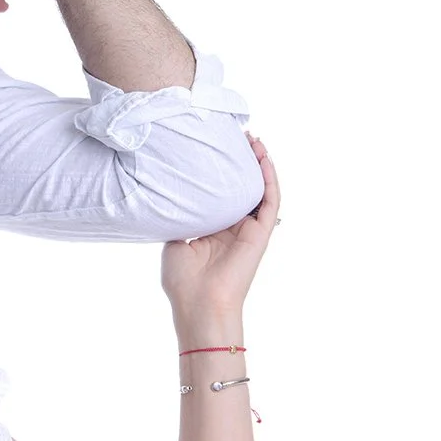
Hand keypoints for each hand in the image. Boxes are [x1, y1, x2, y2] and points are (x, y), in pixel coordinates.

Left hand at [160, 136, 279, 322]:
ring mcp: (250, 230)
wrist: (198, 304)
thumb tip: (169, 196)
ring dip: (261, 165)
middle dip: (244, 161)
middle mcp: (235, 227)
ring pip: (261, 190)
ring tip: (255, 141)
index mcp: (216, 229)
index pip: (224, 193)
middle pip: (245, 187)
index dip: (223, 171)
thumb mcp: (175, 241)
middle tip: (239, 136)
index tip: (217, 148)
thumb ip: (180, 219)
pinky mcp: (261, 234)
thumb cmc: (183, 281)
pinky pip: (271, 201)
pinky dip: (269, 179)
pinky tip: (264, 159)